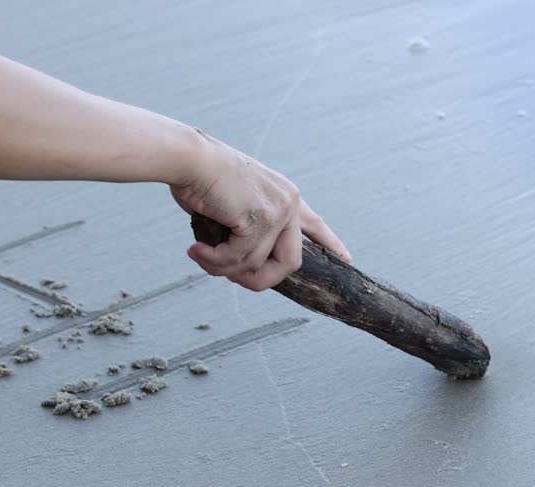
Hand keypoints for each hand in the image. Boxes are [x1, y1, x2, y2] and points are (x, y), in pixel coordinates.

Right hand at [169, 129, 350, 290]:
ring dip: (223, 268)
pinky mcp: (263, 219)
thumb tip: (241, 267)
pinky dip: (214, 261)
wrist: (187, 158)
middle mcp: (289, 202)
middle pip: (290, 263)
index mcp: (285, 195)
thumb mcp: (231, 206)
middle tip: (229, 276)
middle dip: (260, 280)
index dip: (329, 243)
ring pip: (257, 265)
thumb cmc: (199, 179)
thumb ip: (245, 232)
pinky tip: (195, 249)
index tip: (347, 258)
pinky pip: (239, 258)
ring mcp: (279, 210)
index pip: (314, 224)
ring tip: (199, 254)